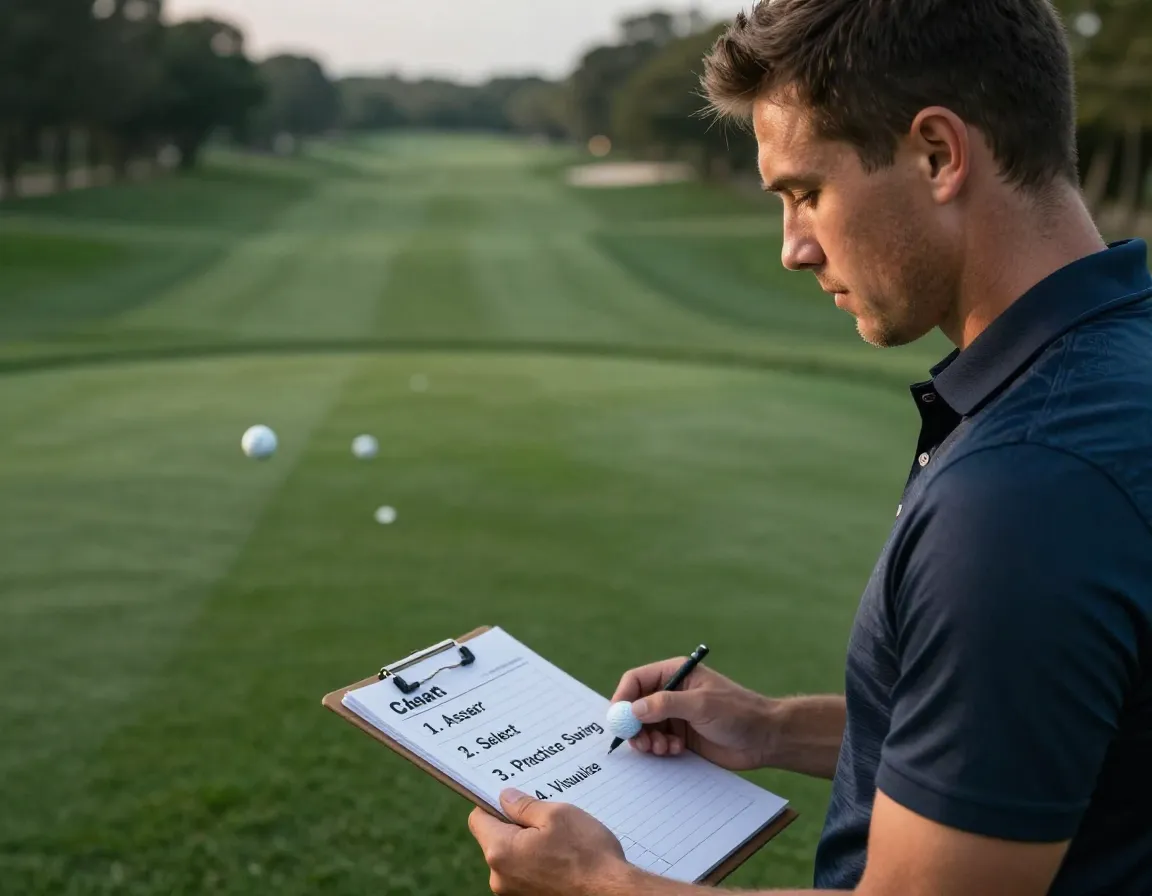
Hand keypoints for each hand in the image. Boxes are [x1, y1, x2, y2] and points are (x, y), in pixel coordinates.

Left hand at [468, 788, 630, 895]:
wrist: (612, 895)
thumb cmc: (587, 854)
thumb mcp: (557, 815)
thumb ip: (524, 805)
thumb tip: (505, 797)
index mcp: (500, 851)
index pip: (478, 819)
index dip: (493, 804)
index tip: (513, 800)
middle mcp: (499, 877)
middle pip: (496, 840)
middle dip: (516, 827)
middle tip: (546, 819)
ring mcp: (513, 894)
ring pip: (512, 859)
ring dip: (529, 847)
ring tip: (560, 842)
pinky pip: (525, 875)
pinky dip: (538, 865)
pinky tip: (563, 860)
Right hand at [611, 657, 772, 770]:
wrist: (765, 738)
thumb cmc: (738, 712)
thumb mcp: (701, 704)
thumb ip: (666, 704)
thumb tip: (633, 709)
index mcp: (675, 673)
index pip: (636, 680)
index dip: (623, 698)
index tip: (619, 720)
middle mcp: (671, 692)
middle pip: (636, 706)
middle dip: (634, 725)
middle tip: (640, 742)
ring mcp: (676, 715)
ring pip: (644, 727)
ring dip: (647, 739)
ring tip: (661, 748)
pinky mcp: (681, 736)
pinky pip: (657, 741)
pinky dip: (660, 748)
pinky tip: (675, 750)